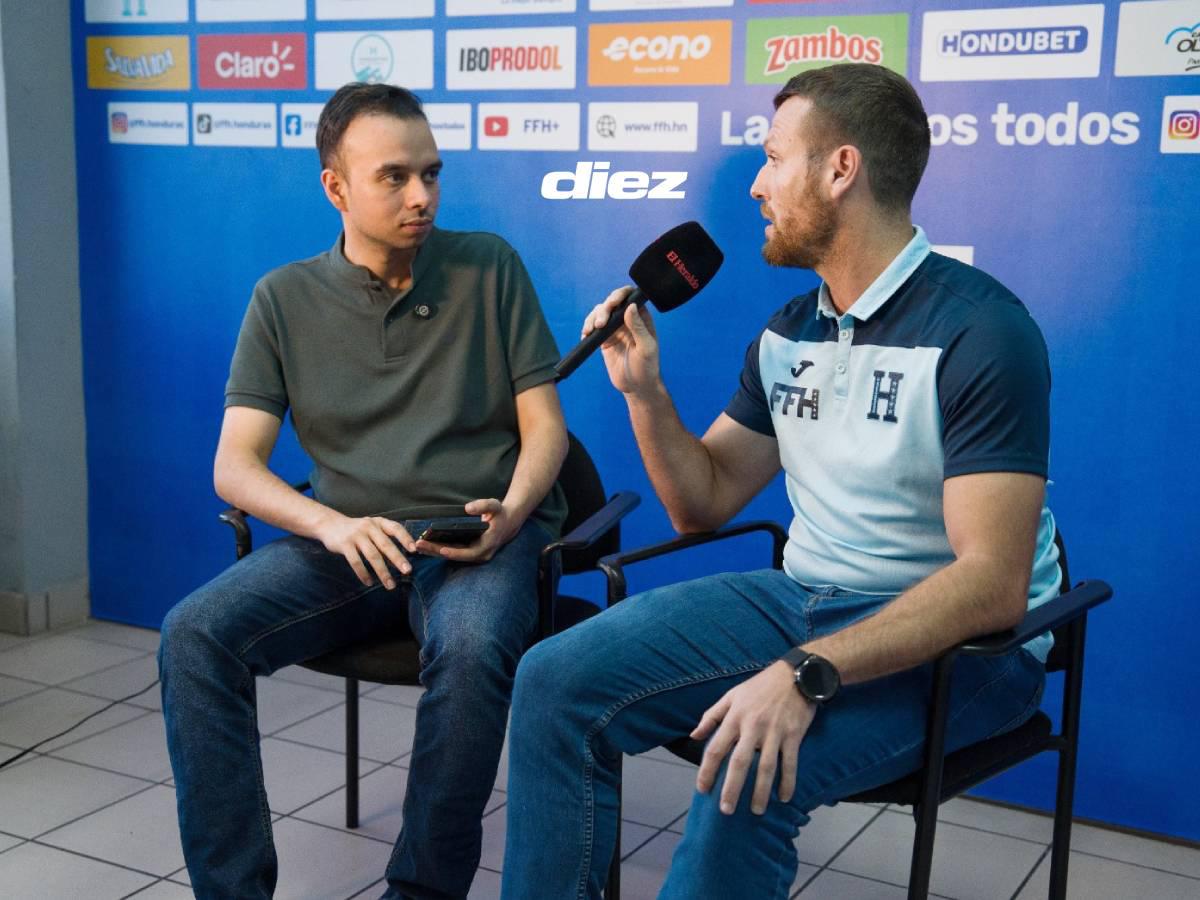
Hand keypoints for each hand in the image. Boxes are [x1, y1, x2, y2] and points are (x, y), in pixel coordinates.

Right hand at [316, 514, 415, 588]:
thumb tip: (400, 561)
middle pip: (386, 545)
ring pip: (372, 556)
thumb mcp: (372, 529)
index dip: (405, 538)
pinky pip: (356, 561)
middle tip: (408, 571)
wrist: (330, 524)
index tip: (414, 550)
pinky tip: (369, 583)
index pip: (395, 528)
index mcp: (378, 522)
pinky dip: (363, 573)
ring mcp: (356, 535)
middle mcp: (369, 527)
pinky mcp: (344, 545)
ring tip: (390, 585)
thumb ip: (385, 540)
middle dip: (397, 559)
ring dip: (382, 572)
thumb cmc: (357, 530)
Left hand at [414, 499, 519, 563]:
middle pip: (455, 556)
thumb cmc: (500, 513)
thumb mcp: (495, 506)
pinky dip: (439, 549)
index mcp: (487, 545)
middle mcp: (480, 554)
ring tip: (417, 545)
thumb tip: (468, 508)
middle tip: (419, 545)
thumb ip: (483, 505)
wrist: (508, 523)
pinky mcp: (469, 552)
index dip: (454, 552)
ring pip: (452, 555)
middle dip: (436, 551)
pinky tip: (425, 545)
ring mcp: (474, 555)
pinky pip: (453, 552)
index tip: (441, 549)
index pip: (468, 553)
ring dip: (434, 551)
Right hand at [584, 287, 661, 396]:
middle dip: (604, 309)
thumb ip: (638, 327)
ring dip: (593, 318)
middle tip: (600, 324)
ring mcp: (614, 328)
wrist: (636, 386)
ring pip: (600, 312)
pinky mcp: (604, 339)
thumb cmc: (647, 368)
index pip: (631, 297)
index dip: (620, 295)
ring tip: (591, 331)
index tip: (612, 303)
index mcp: (641, 318)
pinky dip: (587, 328)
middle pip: (612, 302)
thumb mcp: (646, 348)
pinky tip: (586, 335)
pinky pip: (593, 327)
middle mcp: (627, 319)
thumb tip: (630, 306)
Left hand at [691, 661, 815, 814]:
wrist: (795, 675)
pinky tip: (784, 797)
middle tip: (726, 810)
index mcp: (735, 717)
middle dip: (732, 788)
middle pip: (739, 763)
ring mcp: (774, 732)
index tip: (702, 789)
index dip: (707, 771)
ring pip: (766, 767)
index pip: (716, 748)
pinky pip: (790, 763)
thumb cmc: (760, 686)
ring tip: (756, 811)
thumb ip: (712, 716)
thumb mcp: (731, 695)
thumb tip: (694, 735)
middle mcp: (753, 727)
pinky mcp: (793, 735)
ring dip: (761, 791)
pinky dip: (788, 781)